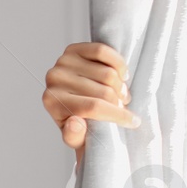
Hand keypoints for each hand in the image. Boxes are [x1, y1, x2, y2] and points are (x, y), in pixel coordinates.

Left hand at [43, 42, 137, 157]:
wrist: (73, 103)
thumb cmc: (77, 124)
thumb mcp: (75, 138)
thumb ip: (73, 136)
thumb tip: (75, 123)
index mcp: (52, 103)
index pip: (93, 108)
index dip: (117, 115)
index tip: (134, 121)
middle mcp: (53, 79)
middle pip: (104, 91)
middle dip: (119, 101)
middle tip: (122, 105)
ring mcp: (62, 62)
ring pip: (108, 73)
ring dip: (120, 86)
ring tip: (120, 94)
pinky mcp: (73, 48)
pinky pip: (103, 51)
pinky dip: (118, 64)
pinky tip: (121, 76)